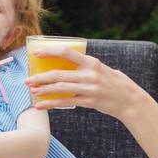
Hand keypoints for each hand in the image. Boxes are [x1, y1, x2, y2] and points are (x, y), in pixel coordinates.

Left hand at [24, 48, 141, 117]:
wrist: (130, 100)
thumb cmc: (115, 83)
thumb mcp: (103, 69)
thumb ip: (87, 66)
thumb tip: (68, 63)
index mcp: (92, 62)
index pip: (66, 52)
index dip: (49, 52)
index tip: (36, 54)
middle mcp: (90, 74)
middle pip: (59, 74)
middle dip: (40, 77)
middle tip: (27, 80)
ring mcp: (90, 88)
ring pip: (60, 88)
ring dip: (43, 90)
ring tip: (32, 92)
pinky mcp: (89, 101)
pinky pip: (66, 102)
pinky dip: (51, 104)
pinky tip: (41, 106)